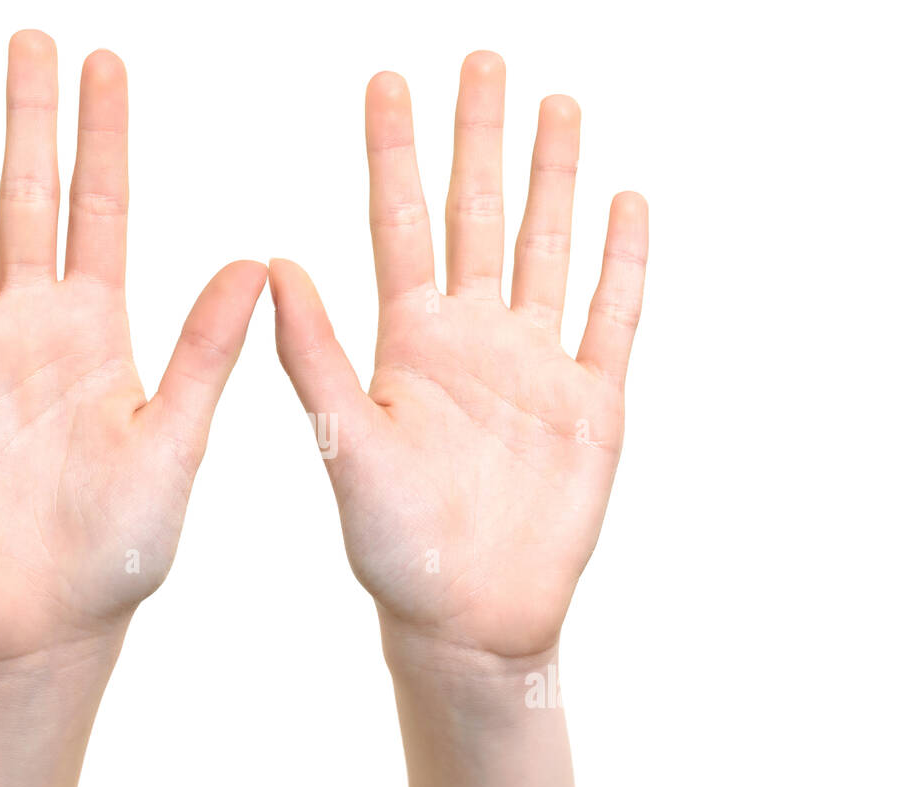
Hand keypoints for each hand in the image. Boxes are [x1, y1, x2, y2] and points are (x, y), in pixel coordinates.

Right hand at [0, 32, 265, 666]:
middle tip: (28, 40)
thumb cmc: (123, 544)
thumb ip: (203, 353)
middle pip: (26, 203)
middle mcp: (31, 327)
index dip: (102, 139)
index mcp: (99, 332)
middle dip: (28, 123)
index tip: (105, 63)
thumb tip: (257, 263)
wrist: (49, 617)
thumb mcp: (173, 442)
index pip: (101, 211)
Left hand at [271, 52, 647, 668]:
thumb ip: (313, 356)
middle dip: (481, 138)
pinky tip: (626, 201)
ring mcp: (536, 364)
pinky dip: (623, 262)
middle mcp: (472, 338)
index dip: (394, 153)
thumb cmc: (393, 545)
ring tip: (557, 104)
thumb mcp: (344, 443)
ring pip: (547, 248)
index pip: (401, 224)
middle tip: (481, 60)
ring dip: (554, 179)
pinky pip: (612, 316)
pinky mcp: (592, 402)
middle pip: (479, 216)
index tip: (386, 80)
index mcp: (408, 343)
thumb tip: (271, 262)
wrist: (467, 615)